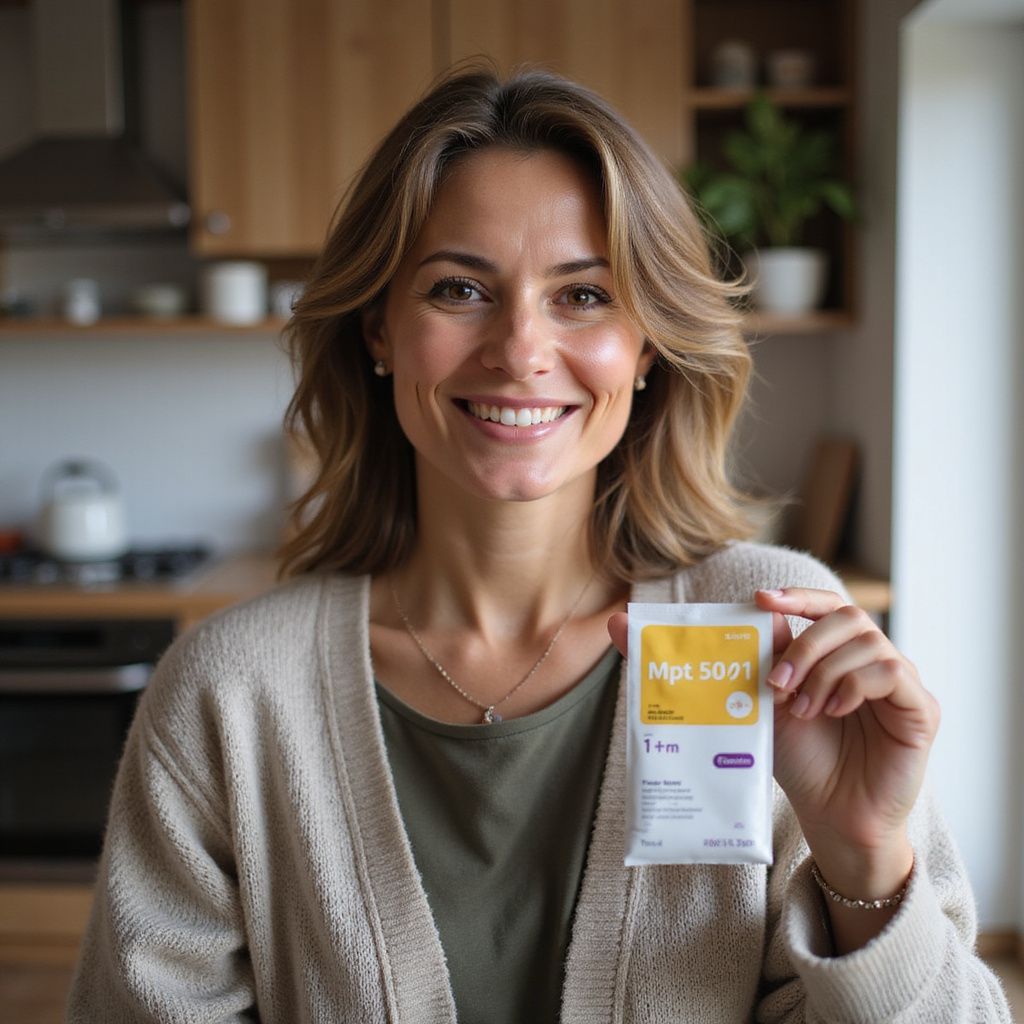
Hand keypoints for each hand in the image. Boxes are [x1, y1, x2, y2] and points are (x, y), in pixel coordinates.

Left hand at [607, 592, 938, 897]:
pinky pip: (891, 670)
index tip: (760, 602)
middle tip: (772, 683)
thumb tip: (621, 624)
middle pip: (843, 614)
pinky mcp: (920, 709)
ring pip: (865, 638)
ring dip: (821, 666)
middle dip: (802, 642)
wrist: (831, 820)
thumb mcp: (743, 708)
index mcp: (830, 651)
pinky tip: (829, 709)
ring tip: (798, 707)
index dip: (793, 596)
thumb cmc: (795, 762)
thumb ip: (695, 665)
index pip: (819, 604)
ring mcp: (897, 680)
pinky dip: (854, 683)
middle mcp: (866, 657)